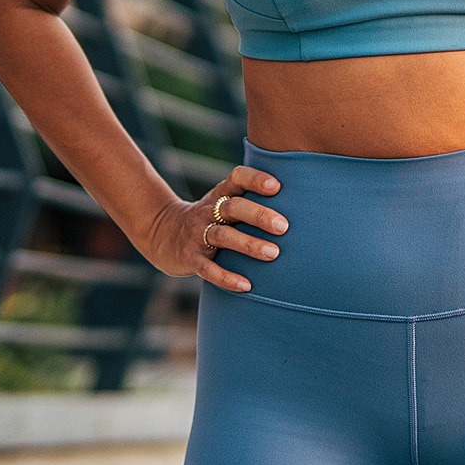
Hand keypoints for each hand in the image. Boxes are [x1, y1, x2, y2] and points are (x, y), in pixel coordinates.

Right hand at [142, 165, 286, 292]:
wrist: (162, 233)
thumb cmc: (211, 218)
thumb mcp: (225, 203)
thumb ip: (252, 200)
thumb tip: (303, 203)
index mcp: (221, 194)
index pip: (237, 178)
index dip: (255, 179)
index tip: (277, 186)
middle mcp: (209, 211)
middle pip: (233, 207)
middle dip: (258, 215)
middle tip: (284, 227)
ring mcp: (197, 234)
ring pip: (223, 236)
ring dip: (248, 244)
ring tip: (273, 254)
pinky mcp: (189, 258)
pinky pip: (207, 268)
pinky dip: (226, 277)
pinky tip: (247, 286)